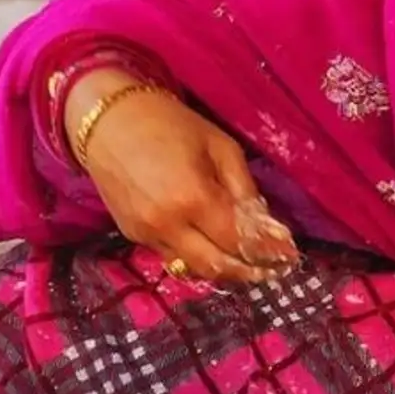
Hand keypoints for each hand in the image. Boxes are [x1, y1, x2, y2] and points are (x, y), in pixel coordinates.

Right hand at [66, 70, 298, 283]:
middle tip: (272, 269)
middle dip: (249, 272)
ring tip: (248, 264)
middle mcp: (167, 224)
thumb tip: (268, 226)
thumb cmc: (169, 124)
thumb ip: (244, 189)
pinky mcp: (132, 236)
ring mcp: (145, 234)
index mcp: (193, 197)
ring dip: (224, 270)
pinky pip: (172, 257)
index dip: (267, 252)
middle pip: (217, 266)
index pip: (238, 241)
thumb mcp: (219, 146)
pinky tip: (212, 247)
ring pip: (194, 269)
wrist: (105, 121)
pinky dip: (196, 257)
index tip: (289, 256)